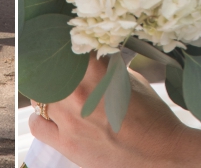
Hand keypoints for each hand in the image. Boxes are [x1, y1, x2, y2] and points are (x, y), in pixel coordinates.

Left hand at [28, 56, 200, 167]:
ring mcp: (70, 120)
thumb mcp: (132, 80)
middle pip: (46, 70)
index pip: (66, 48)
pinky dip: (40, 118)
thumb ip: (106, 67)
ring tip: (59, 94)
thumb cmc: (152, 116)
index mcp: (98, 73)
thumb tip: (89, 55)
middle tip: (59, 70)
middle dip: (52, 68)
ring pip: (38, 96)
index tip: (63, 45)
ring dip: (46, 92)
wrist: (163, 155)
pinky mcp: (67, 144)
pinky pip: (36, 124)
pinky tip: (54, 116)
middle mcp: (80, 93)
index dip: (63, 45)